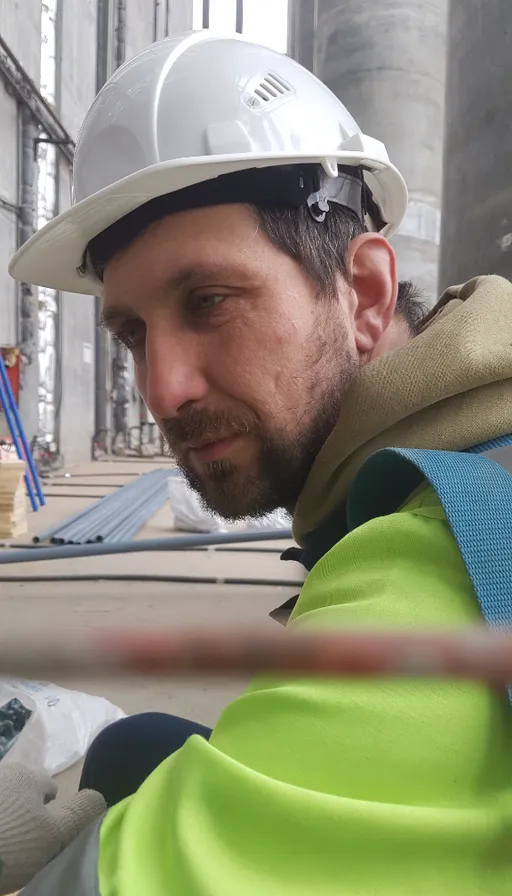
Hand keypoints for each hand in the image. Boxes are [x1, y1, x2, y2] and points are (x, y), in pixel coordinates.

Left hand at [0, 763, 105, 893]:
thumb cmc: (10, 844)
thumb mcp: (55, 833)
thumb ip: (81, 812)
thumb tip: (99, 797)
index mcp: (26, 774)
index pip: (50, 791)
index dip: (50, 817)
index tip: (42, 841)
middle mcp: (2, 772)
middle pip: (23, 796)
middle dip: (24, 816)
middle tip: (20, 847)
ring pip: (2, 804)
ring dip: (4, 820)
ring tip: (1, 849)